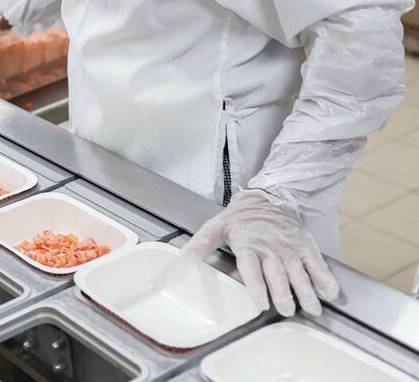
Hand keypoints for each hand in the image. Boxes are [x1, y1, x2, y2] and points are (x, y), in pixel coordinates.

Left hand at [182, 188, 339, 316]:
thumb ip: (198, 246)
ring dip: (307, 291)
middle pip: (278, 273)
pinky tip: (329, 293)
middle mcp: (270, 247)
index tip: (261, 303)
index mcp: (247, 244)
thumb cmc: (239, 219)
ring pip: (300, 272)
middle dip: (284, 293)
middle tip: (288, 310)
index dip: (257, 286)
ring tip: (312, 309)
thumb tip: (179, 263)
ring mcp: (290, 247)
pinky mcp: (305, 245)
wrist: (267, 198)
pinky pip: (317, 263)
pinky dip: (324, 278)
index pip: (252, 268)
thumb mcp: (214, 228)